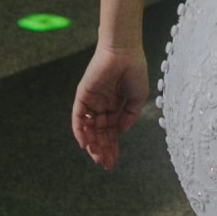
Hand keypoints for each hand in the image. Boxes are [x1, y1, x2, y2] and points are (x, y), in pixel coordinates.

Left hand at [72, 46, 149, 170]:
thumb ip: (129, 116)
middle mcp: (102, 105)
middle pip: (100, 132)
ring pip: (89, 127)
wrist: (124, 52)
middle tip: (105, 163)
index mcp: (116, 105)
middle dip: (102, 148)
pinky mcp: (83, 95)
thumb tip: (120, 133)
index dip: (112, 146)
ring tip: (98, 157)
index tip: (113, 161)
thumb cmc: (135, 70)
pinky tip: (85, 143)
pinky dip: (80, 130)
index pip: (111, 130)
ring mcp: (92, 101)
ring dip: (92, 143)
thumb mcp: (137, 98)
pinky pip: (79, 116)